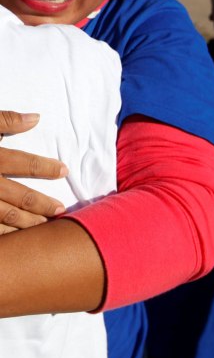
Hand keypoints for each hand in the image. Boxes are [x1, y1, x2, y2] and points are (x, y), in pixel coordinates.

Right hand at [0, 110, 67, 233]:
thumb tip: (36, 118)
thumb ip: (6, 120)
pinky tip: (12, 239)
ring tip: (42, 227)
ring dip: (24, 224)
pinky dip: (1, 234)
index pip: (22, 162)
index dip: (45, 168)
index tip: (64, 170)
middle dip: (40, 204)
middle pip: (16, 196)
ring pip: (1, 216)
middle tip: (61, 210)